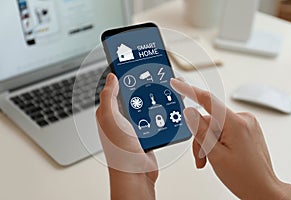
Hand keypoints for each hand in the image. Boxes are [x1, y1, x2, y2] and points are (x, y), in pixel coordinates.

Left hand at [96, 73, 157, 199]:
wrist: (136, 174)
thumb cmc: (120, 152)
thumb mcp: (110, 119)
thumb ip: (109, 97)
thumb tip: (112, 76)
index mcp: (109, 111)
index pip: (115, 85)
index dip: (122, 71)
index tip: (131, 57)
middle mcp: (120, 116)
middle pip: (132, 91)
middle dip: (141, 80)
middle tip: (151, 67)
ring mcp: (134, 124)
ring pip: (145, 102)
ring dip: (152, 95)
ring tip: (160, 82)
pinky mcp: (146, 131)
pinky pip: (154, 116)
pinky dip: (160, 110)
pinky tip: (166, 103)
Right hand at [170, 78, 290, 199]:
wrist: (263, 190)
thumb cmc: (245, 177)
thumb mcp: (215, 154)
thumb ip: (200, 130)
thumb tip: (190, 111)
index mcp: (236, 123)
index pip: (207, 100)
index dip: (189, 90)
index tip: (177, 83)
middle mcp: (243, 119)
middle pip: (209, 120)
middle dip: (201, 138)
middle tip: (200, 157)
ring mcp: (246, 124)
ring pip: (215, 126)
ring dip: (208, 142)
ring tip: (209, 160)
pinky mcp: (246, 129)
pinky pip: (223, 129)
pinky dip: (216, 141)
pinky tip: (217, 154)